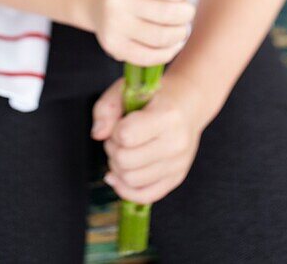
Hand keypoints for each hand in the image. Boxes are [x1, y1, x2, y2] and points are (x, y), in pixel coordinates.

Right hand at [89, 0, 207, 65]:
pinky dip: (168, 51)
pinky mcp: (113, 46)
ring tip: (181, 26)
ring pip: (161, 38)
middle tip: (185, 10)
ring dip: (180, 33)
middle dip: (186, 13)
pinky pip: (150, 57)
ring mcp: (113, 25)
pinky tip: (171, 41)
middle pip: (166, 14)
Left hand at [91, 70, 205, 203]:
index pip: (126, 135)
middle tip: (118, 138)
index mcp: (167, 115)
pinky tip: (118, 175)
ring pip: (131, 180)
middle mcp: (176, 143)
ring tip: (123, 150)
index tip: (120, 122)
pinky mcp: (176, 178)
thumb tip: (97, 135)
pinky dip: (125, 189)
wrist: (189, 104)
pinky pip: (144, 196)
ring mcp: (178, 164)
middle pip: (125, 161)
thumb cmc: (156, 95)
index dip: (114, 130)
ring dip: (117, 167)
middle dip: (112, 149)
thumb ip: (107, 108)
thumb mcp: (128, 89)